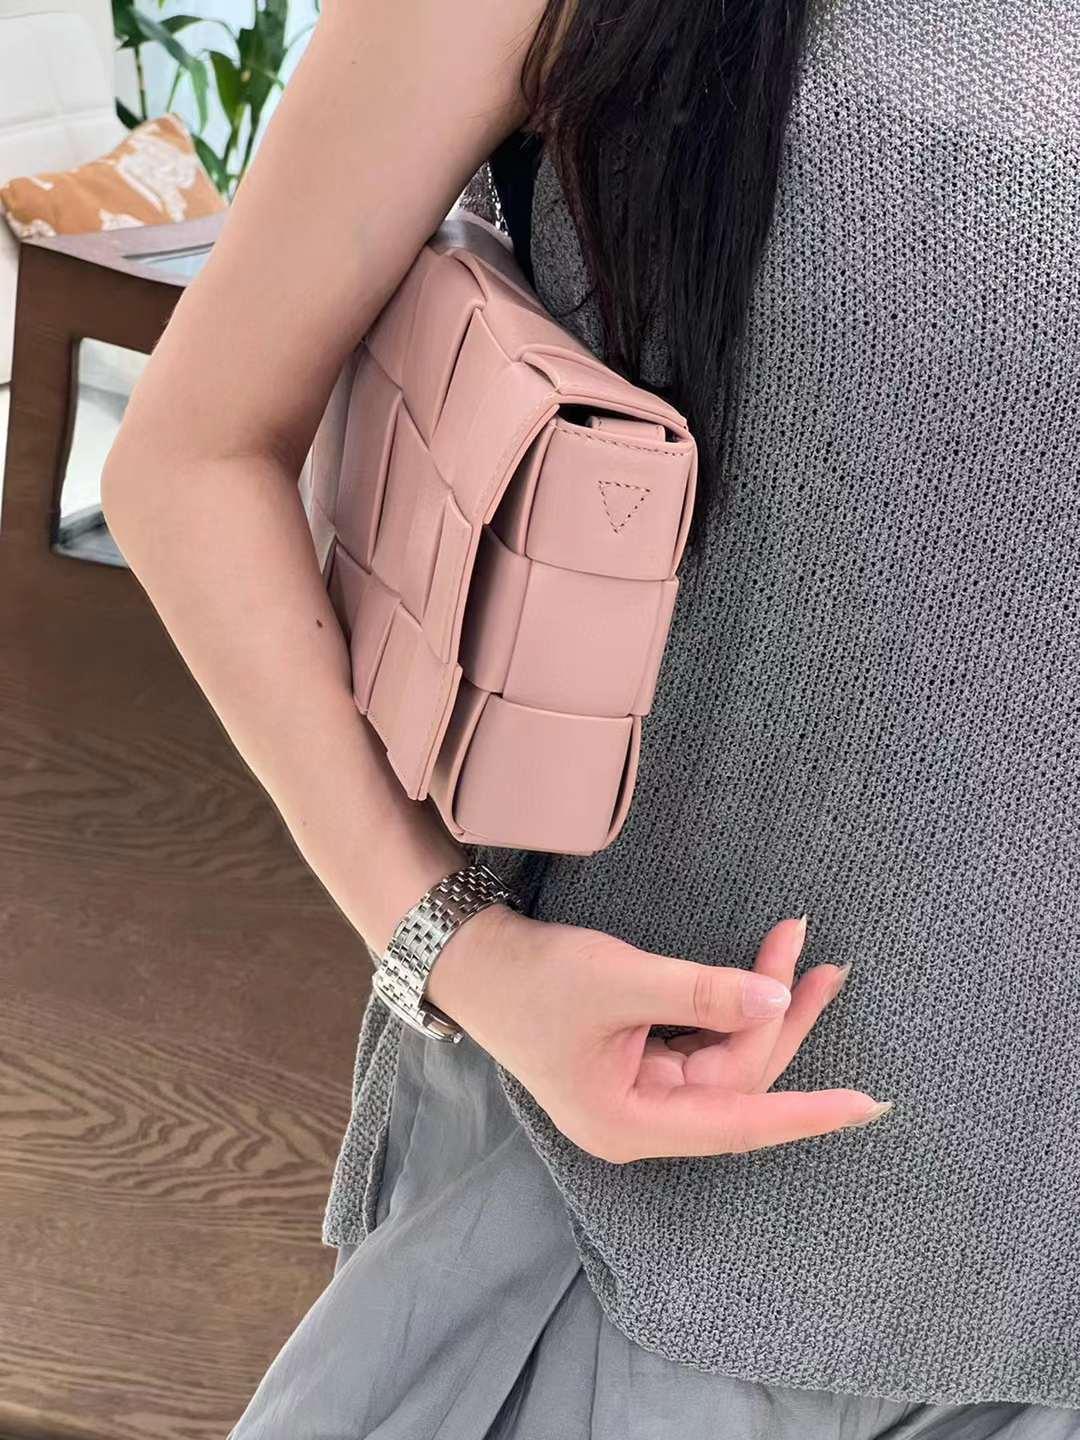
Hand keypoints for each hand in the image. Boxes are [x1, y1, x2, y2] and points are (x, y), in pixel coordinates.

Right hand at [425, 905, 891, 1162]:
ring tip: (800, 949)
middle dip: (779, 1019)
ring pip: (725, 1057)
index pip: (738, 1124)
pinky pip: (703, 1040)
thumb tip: (775, 1000)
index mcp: (630, 1124)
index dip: (805, 1112)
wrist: (473, 958)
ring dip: (761, 1005)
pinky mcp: (638, 1061)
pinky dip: (731, 1005)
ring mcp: (639, 1091)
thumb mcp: (621, 980)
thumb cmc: (536, 977)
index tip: (865, 1104)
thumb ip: (702, 994)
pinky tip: (759, 971)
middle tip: (825, 964)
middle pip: (736, 1081)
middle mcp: (641, 1119)